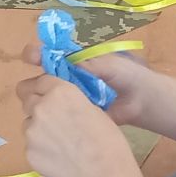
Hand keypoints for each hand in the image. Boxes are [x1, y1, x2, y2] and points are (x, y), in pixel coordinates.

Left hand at [16, 74, 140, 176]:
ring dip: (38, 128)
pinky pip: (31, 144)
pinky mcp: (28, 152)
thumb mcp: (93, 109)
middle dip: (37, 105)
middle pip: (26, 98)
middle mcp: (40, 107)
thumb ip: (71, 101)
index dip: (44, 88)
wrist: (102, 175)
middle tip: (53, 119)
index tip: (49, 95)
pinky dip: (41, 148)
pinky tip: (58, 157)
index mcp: (60, 92)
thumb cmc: (107, 141)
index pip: (40, 80)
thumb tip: (63, 104)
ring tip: (59, 142)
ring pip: (28, 123)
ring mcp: (31, 131)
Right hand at [21, 42, 159, 126]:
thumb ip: (87, 63)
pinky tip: (53, 121)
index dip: (35, 55)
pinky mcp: (73, 117)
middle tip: (38, 89)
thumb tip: (63, 61)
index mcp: (72, 62)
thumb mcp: (109, 64)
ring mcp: (68, 101)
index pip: (46, 55)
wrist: (143, 100)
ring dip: (41, 103)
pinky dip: (53, 119)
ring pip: (43, 102)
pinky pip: (57, 118)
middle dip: (33, 83)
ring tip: (46, 107)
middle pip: (38, 81)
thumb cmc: (128, 75)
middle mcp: (65, 81)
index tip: (31, 58)